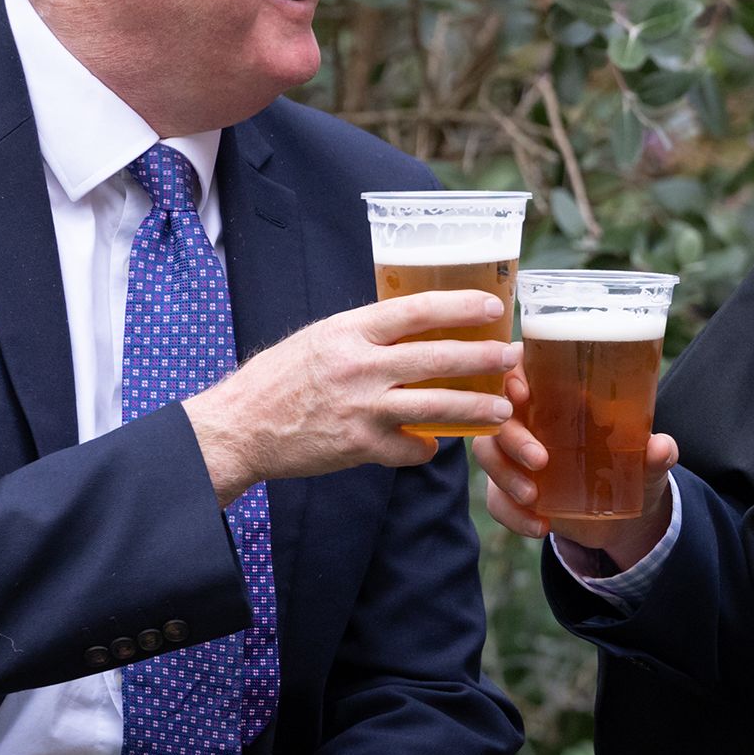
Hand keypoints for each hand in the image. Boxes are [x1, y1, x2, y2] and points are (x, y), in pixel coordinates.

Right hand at [182, 291, 516, 502]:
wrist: (241, 427)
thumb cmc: (280, 378)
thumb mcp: (320, 339)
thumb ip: (364, 334)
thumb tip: (413, 327)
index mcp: (348, 331)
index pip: (415, 310)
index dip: (460, 307)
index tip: (492, 307)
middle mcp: (358, 366)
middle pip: (437, 358)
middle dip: (483, 357)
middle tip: (512, 355)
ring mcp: (361, 408)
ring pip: (436, 406)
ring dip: (476, 408)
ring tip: (503, 408)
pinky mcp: (360, 446)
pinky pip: (410, 448)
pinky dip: (425, 448)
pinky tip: (434, 445)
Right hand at [472, 367, 681, 568]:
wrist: (622, 517)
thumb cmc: (631, 469)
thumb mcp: (647, 462)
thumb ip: (656, 454)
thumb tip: (660, 447)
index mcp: (559, 395)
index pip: (520, 368)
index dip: (511, 374)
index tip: (522, 392)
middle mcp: (530, 419)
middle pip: (499, 415)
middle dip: (512, 438)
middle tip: (540, 461)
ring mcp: (515, 455)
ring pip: (488, 454)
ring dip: (505, 476)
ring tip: (534, 499)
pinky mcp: (510, 489)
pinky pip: (496, 499)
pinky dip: (512, 514)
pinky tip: (539, 525)